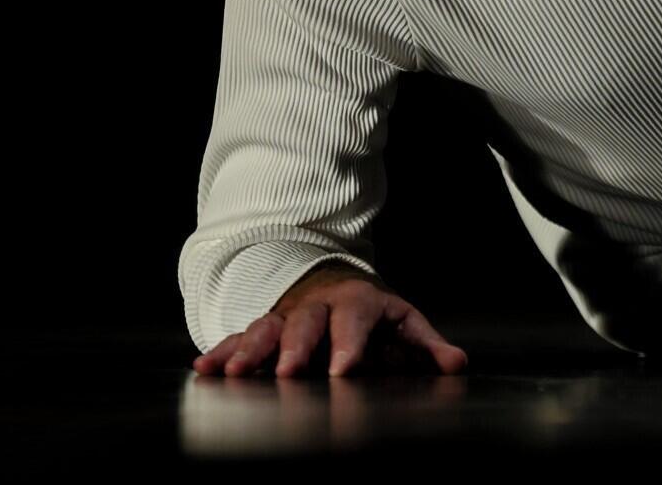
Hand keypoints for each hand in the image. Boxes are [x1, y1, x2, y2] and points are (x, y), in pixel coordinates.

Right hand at [189, 265, 469, 377]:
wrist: (335, 287)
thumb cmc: (373, 317)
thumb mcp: (403, 326)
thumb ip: (427, 347)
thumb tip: (457, 364)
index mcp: (358, 303)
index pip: (356, 319)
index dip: (350, 343)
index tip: (344, 369)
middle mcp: (318, 307)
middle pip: (306, 323)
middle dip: (296, 347)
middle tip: (287, 372)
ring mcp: (287, 317)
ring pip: (267, 329)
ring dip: (250, 350)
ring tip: (234, 373)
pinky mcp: (263, 330)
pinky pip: (239, 338)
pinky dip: (222, 353)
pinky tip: (205, 369)